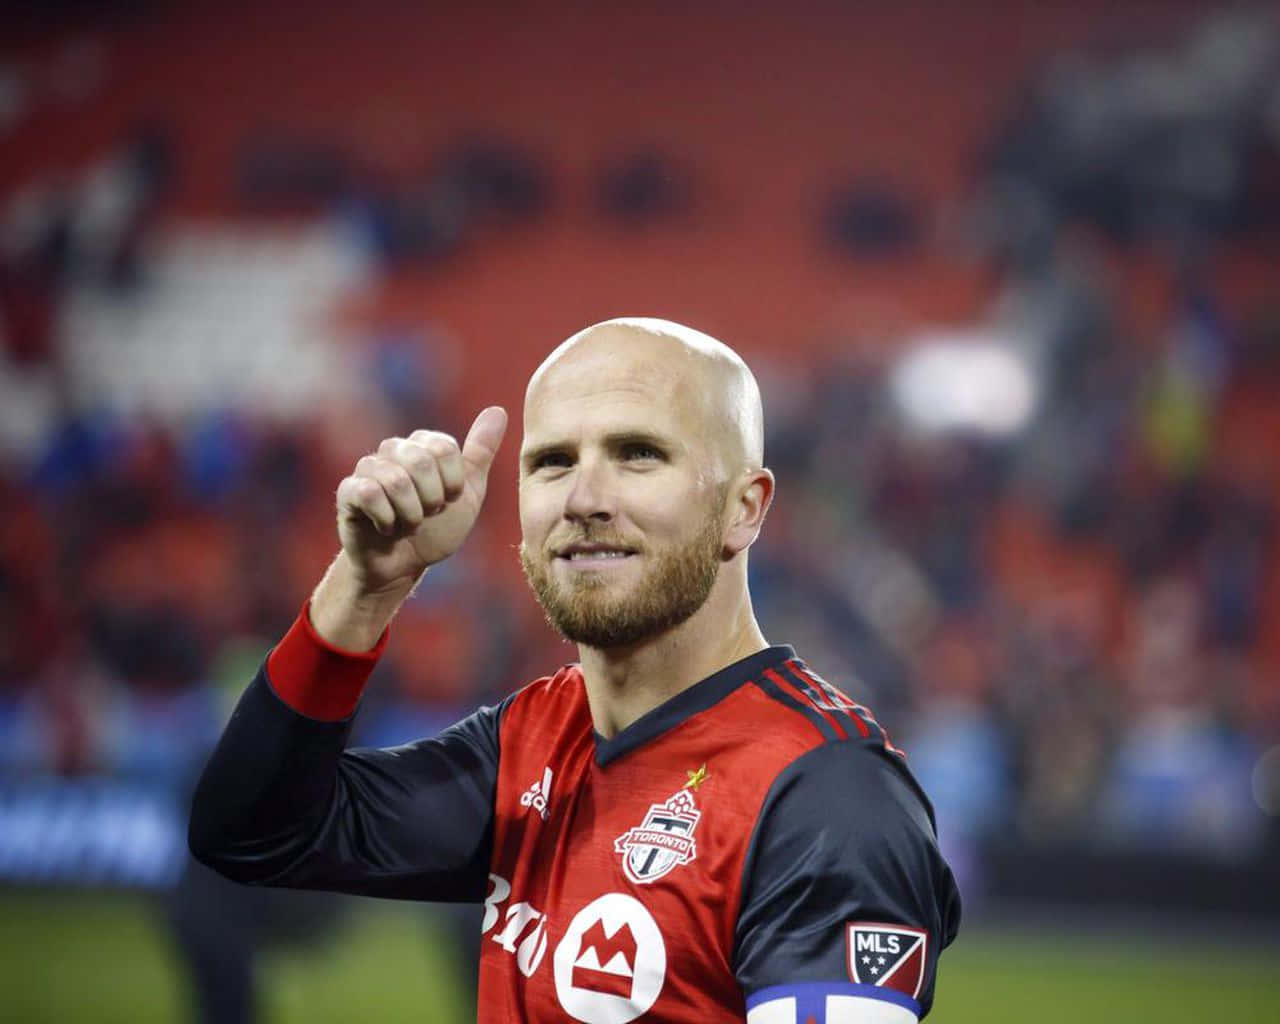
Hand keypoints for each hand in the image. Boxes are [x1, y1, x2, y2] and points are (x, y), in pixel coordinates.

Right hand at [334, 406, 507, 592]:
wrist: (404, 566)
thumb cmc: (436, 529)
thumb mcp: (468, 493)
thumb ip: (480, 452)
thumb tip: (498, 410)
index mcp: (423, 445)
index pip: (445, 448)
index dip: (453, 484)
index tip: (448, 500)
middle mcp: (393, 449)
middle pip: (421, 461)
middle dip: (432, 499)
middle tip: (428, 514)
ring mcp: (368, 468)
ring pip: (396, 480)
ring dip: (411, 515)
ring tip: (409, 524)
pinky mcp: (348, 491)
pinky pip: (370, 494)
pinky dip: (387, 520)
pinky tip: (387, 529)